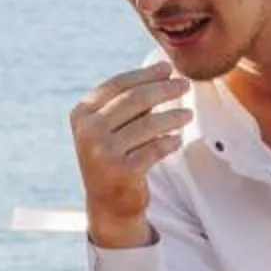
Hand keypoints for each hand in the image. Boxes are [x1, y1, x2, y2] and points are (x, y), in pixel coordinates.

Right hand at [71, 63, 191, 245]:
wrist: (107, 203)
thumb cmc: (113, 154)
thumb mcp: (109, 126)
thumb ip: (129, 101)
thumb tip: (163, 71)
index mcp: (82, 113)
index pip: (118, 84)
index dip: (146, 74)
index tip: (168, 68)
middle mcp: (88, 131)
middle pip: (136, 99)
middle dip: (164, 89)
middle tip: (184, 85)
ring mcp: (103, 152)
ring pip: (149, 124)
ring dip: (173, 116)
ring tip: (188, 114)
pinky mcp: (122, 172)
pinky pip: (155, 148)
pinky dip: (169, 141)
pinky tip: (177, 139)